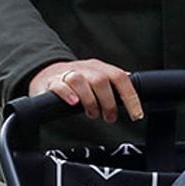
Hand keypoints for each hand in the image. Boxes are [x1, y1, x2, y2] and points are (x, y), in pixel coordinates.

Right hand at [28, 59, 143, 123]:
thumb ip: (114, 85)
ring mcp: (67, 73)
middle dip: (108, 102)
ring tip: (92, 113)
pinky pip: (60, 85)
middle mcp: (85, 69)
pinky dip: (68, 94)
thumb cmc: (78, 81)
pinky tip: (73, 102)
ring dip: (89, 100)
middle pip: (100, 80)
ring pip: (80, 81)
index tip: (136, 116)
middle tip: (109, 117)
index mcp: (99, 68)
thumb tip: (135, 92)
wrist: (47, 74)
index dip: (130, 97)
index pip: (120, 77)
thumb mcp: (98, 79)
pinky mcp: (52, 82)